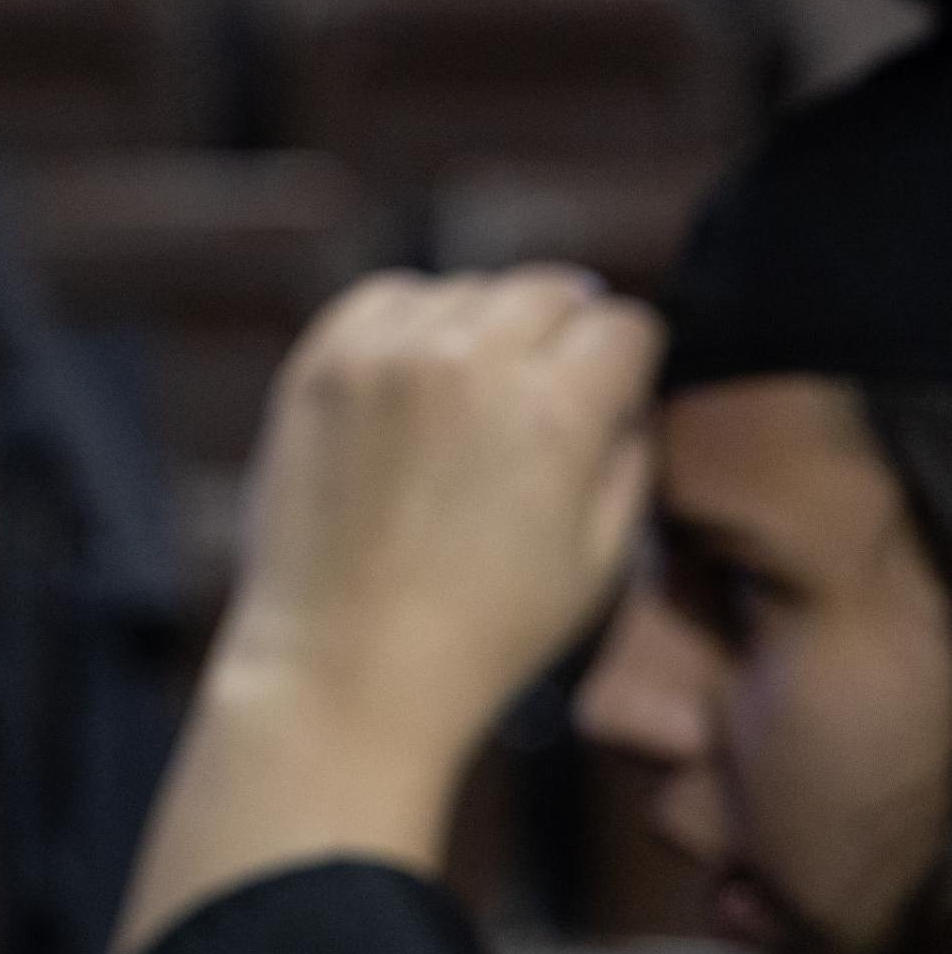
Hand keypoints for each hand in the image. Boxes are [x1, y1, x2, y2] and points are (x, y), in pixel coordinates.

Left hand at [108, 268, 661, 953]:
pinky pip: (386, 297)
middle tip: (558, 386)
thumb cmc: (486, 630)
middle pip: (550, 290)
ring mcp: (384, 356)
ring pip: (468, 289)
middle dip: (569, 331)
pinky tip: (422, 372)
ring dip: (490, 323)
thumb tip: (628, 392)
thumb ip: (629, 456)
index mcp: (554, 411)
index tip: (619, 391)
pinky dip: (415, 320)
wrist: (346, 664)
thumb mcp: (602, 557)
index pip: (624, 325)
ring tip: (485, 392)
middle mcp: (468, 363)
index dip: (632, 360)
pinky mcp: (320, 365)